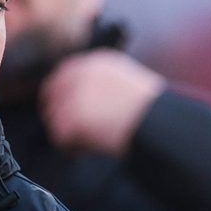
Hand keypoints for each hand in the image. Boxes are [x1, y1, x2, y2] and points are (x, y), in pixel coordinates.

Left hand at [39, 49, 166, 156]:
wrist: (159, 122)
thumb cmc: (153, 110)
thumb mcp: (128, 82)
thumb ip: (103, 84)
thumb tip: (87, 101)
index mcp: (98, 62)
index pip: (64, 74)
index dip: (62, 94)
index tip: (65, 110)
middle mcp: (82, 73)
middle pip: (52, 95)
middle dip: (59, 114)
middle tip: (73, 131)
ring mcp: (73, 96)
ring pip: (54, 119)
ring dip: (68, 133)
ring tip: (90, 142)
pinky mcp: (70, 119)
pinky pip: (60, 138)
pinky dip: (72, 147)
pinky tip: (90, 148)